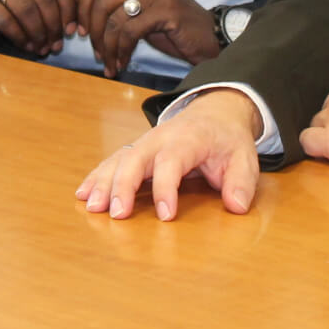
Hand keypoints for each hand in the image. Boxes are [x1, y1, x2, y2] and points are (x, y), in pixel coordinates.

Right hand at [0, 0, 77, 55]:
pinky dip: (19, 36)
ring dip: (38, 33)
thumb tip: (85, 7)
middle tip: (56, 45)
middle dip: (53, 25)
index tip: (72, 31)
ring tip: (41, 47)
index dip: (69, 9)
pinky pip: (5, 19)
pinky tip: (25, 45)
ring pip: (26, 8)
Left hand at [74, 0, 217, 78]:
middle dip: (92, 32)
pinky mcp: (166, 9)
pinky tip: (122, 62)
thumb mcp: (133, 11)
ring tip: (110, 63)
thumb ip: (105, 2)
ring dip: (107, 47)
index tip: (78, 33)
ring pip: (113, 19)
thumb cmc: (168, 25)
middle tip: (96, 54)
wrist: (207, 37)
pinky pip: (130, 32)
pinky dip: (121, 51)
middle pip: (100, 1)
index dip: (80, 9)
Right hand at [76, 89, 261, 220]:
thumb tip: (237, 206)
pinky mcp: (137, 149)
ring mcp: (146, 142)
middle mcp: (161, 138)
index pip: (172, 161)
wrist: (215, 112)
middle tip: (117, 214)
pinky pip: (113, 160)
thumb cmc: (227, 140)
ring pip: (119, 158)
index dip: (166, 187)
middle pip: (136, 157)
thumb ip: (242, 182)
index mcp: (188, 138)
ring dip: (104, 182)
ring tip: (92, 207)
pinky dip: (98, 176)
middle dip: (123, 185)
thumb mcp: (245, 158)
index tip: (166, 216)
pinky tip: (83, 194)